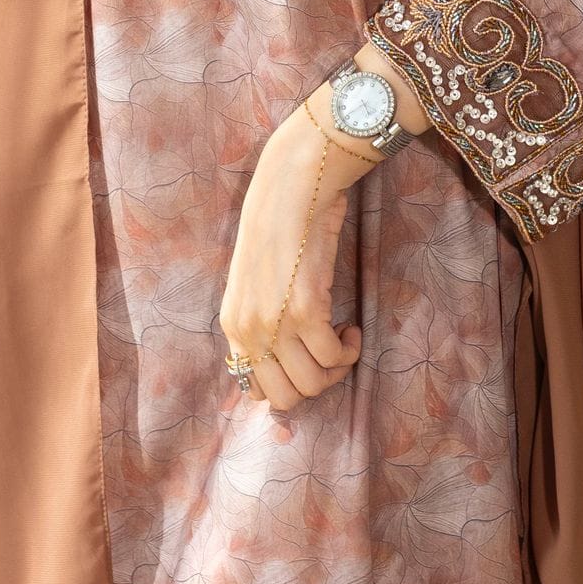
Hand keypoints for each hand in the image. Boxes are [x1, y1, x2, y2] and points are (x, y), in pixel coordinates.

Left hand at [219, 92, 374, 411]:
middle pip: (286, 397)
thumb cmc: (280, 227)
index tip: (309, 363)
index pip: (254, 389)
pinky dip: (349, 350)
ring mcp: (275, 323)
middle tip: (328, 352)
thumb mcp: (257, 281)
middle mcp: (248, 330)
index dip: (288, 385)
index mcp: (232, 324)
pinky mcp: (305, 311)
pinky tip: (350, 327)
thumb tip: (285, 359)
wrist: (291, 187)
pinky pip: (334, 358)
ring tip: (341, 337)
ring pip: (313, 384)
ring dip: (335, 368)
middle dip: (314, 383)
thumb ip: (263, 318)